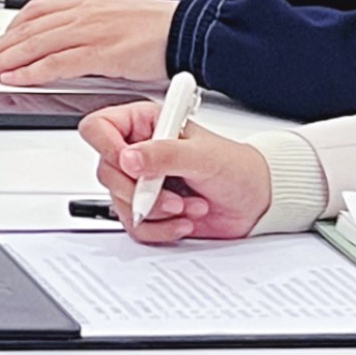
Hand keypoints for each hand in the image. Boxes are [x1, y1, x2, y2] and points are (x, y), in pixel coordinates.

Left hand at [0, 0, 174, 84]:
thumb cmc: (156, 28)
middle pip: (28, 30)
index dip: (8, 30)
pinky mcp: (102, 53)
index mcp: (84, 4)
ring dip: (5, 60)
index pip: (35, 13)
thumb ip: (86, 28)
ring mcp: (91, 32)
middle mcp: (82, 14)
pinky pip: (59, 63)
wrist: (186, 28)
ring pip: (36, 45)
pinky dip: (33, 71)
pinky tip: (17, 78)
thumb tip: (65, 45)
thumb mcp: (112, 20)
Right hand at [80, 99, 272, 243]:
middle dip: (140, 191)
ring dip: (157, 212)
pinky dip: (161, 229)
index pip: (99, 128)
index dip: (107, 147)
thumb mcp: (202, 156)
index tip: (131, 165)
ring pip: (119, 203)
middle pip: (106, 172)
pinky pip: (134, 226)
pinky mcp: (148, 211)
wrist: (256, 202)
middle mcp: (138, 152)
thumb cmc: (236, 168)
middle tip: (171, 195)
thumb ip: (164, 154)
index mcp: (145, 124)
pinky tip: (184, 220)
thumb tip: (128, 158)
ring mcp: (141, 183)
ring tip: (187, 206)